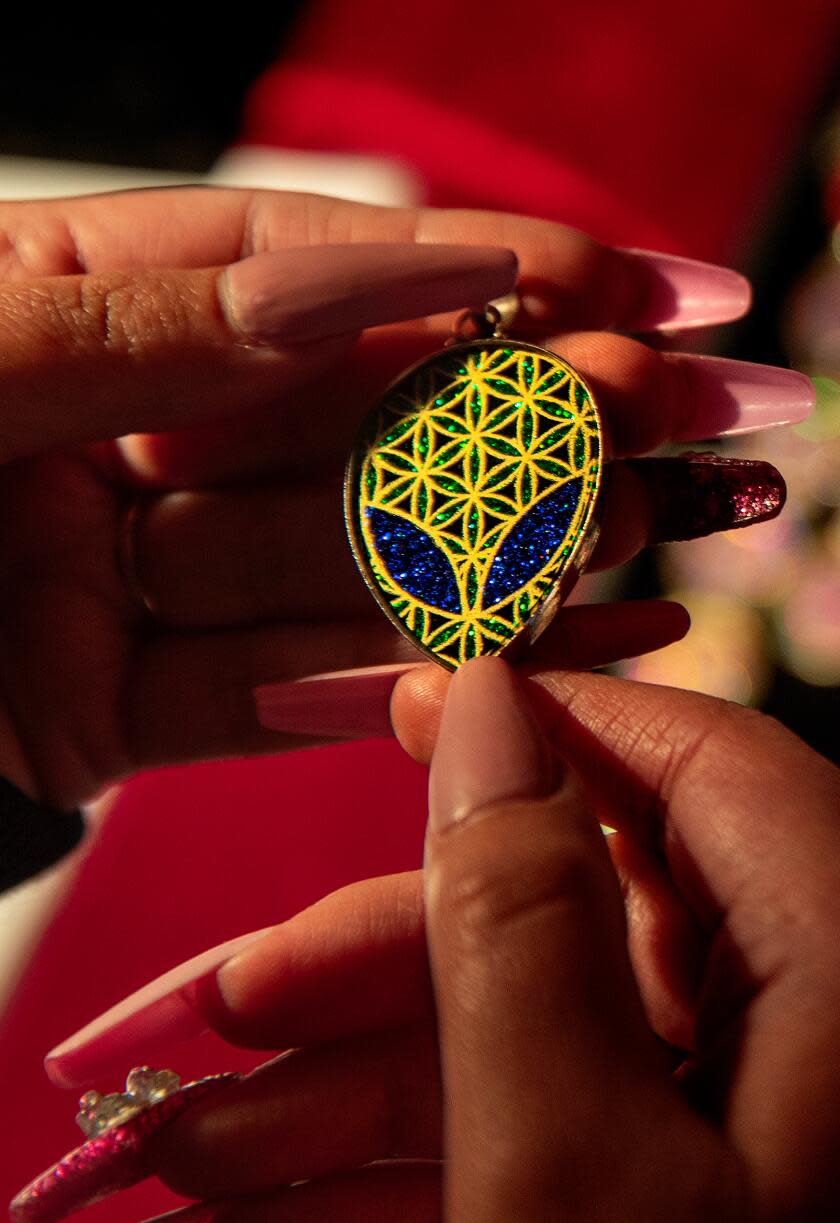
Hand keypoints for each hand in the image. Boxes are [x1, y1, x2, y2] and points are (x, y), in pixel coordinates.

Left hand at [0, 188, 808, 806]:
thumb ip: (127, 320)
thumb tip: (341, 280)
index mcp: (50, 307)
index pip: (282, 274)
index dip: (450, 271)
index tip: (598, 275)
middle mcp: (93, 436)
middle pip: (335, 424)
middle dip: (504, 413)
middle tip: (662, 401)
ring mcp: (102, 579)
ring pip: (319, 564)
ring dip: (479, 544)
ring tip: (640, 519)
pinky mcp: (95, 712)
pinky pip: (259, 691)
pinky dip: (387, 674)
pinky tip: (527, 641)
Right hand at [54, 662, 839, 1222]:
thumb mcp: (570, 1173)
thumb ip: (517, 919)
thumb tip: (478, 711)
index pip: (689, 761)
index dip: (538, 721)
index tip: (401, 703)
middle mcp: (818, 1022)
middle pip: (577, 916)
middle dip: (382, 963)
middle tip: (229, 1004)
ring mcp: (752, 1117)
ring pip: (539, 1035)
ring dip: (362, 1086)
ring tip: (202, 1140)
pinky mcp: (687, 1190)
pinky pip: (542, 1130)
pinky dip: (415, 1163)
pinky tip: (280, 1211)